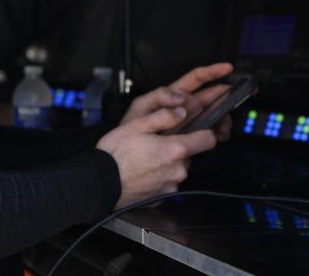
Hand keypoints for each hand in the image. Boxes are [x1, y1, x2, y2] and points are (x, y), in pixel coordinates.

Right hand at [96, 107, 215, 208]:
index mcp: (175, 150)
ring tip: (146, 158)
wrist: (100, 183)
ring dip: (168, 162)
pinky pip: (167, 182)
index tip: (198, 128)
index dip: (204, 132)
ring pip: (177, 169)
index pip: (208, 140)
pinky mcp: (162, 197)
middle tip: (157, 142)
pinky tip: (143, 171)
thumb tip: (181, 111)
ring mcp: (170, 186)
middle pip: (190, 155)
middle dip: (178, 148)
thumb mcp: (137, 124)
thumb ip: (164, 116)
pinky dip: (159, 176)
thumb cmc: (115, 154)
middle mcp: (177, 170)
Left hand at [120, 62, 233, 141]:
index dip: (212, 71)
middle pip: (211, 97)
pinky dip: (218, 133)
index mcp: (174, 95)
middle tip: (237, 99)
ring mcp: (189, 123)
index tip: (227, 68)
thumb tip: (182, 97)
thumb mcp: (141, 107)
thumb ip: (160, 97)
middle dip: (226, 97)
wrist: (130, 156)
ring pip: (214, 115)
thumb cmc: (131, 129)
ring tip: (224, 125)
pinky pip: (209, 133)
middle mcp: (184, 107)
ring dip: (223, 118)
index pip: (196, 78)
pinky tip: (219, 135)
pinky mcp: (191, 138)